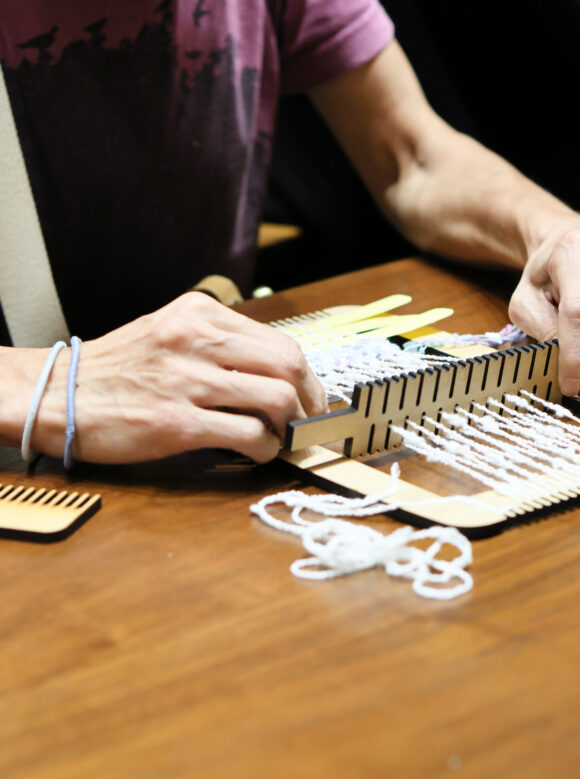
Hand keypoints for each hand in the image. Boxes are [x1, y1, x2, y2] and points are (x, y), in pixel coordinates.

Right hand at [34, 292, 327, 463]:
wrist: (55, 395)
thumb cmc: (116, 369)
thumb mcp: (169, 332)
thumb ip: (220, 344)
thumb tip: (277, 375)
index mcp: (200, 314)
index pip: (281, 342)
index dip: (308, 377)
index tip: (313, 398)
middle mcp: (197, 339)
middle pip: (289, 366)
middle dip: (311, 401)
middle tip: (310, 422)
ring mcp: (188, 380)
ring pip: (276, 400)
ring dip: (291, 427)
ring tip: (283, 438)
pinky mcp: (177, 422)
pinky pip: (248, 434)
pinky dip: (266, 448)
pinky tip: (258, 451)